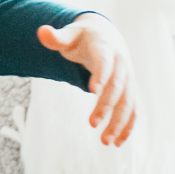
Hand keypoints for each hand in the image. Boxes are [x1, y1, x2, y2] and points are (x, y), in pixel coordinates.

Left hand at [37, 15, 136, 145]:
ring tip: (106, 142)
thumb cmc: (82, 37)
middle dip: (106, 105)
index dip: (100, 75)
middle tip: (91, 124)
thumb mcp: (69, 34)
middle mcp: (120, 64)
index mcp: (105, 47)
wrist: (106, 36)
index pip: (104, 62)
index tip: (93, 91)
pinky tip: (118, 142)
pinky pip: (132, 109)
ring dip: (119, 122)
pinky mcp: (129, 90)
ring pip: (127, 102)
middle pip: (117, 86)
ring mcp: (128, 78)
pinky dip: (128, 125)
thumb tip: (41, 30)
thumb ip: (56, 37)